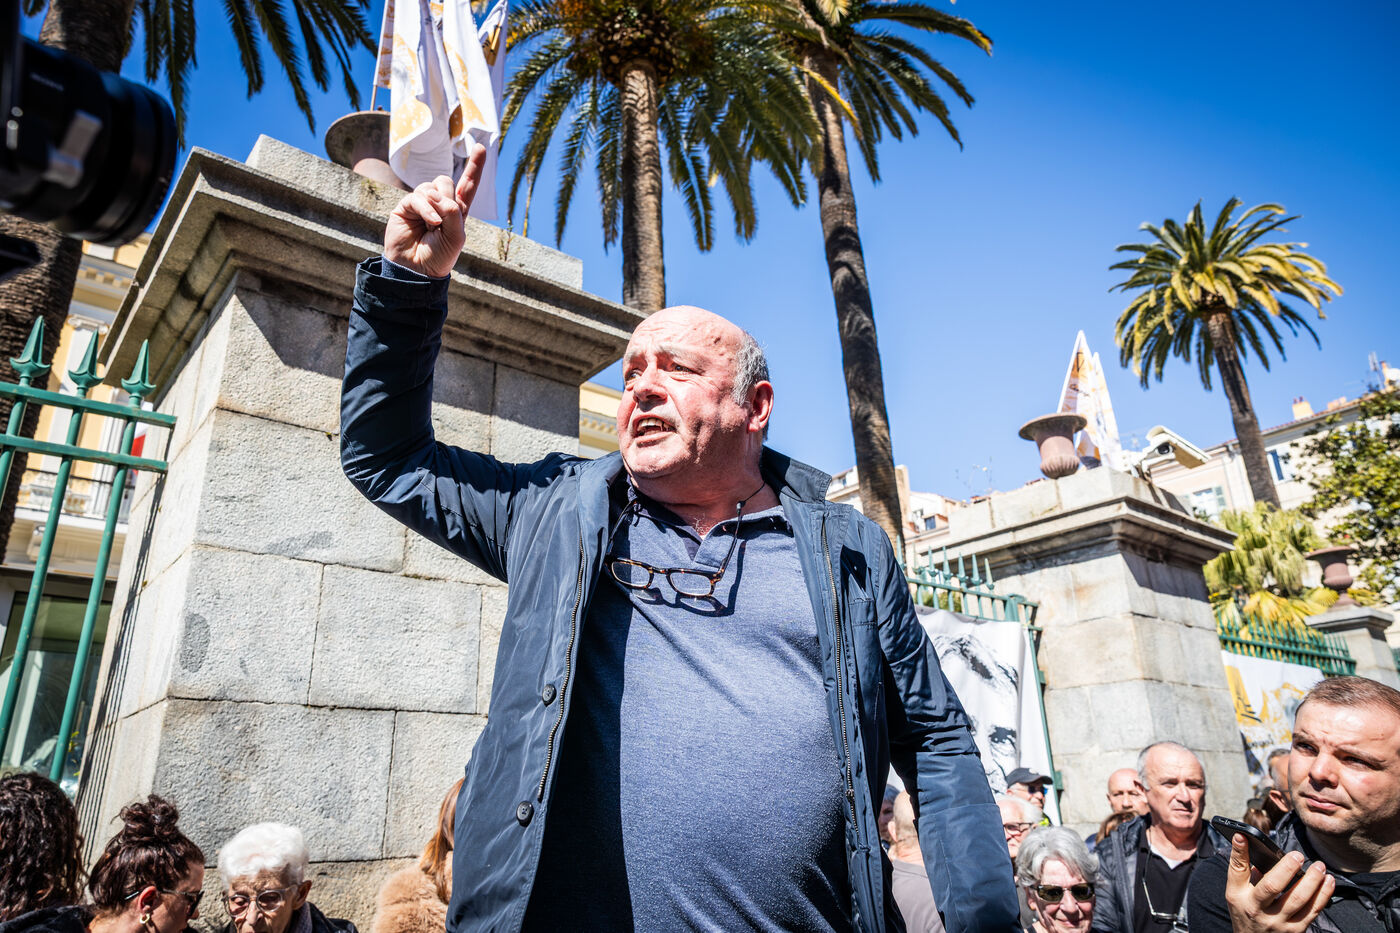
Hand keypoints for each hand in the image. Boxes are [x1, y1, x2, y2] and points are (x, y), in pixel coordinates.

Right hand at [383, 143, 487, 277]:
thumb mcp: (456, 236)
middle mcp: (439, 204)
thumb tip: (438, 194)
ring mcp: (422, 204)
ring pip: (432, 186)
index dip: (474, 167)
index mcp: (456, 211)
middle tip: (442, 222)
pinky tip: (428, 223)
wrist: (417, 270)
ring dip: (436, 205)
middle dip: (448, 198)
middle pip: (446, 181)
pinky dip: (426, 209)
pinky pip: (418, 196)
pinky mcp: (407, 206)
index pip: (467, 186)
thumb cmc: (439, 256)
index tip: (481, 148)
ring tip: (432, 227)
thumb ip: (454, 213)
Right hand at [1224, 834, 1333, 932]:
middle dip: (1287, 868)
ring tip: (1319, 866)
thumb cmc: (1245, 911)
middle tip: (1298, 855)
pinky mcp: (1295, 930)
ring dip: (1312, 880)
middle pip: (1272, 886)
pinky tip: (1328, 882)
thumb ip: (1244, 870)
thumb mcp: (1236, 892)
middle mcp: (1257, 909)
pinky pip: (1313, 911)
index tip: (1243, 835)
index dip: (1239, 852)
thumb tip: (1251, 842)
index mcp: (1239, 896)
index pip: (1238, 871)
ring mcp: (1278, 922)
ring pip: (1298, 899)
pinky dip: (1323, 895)